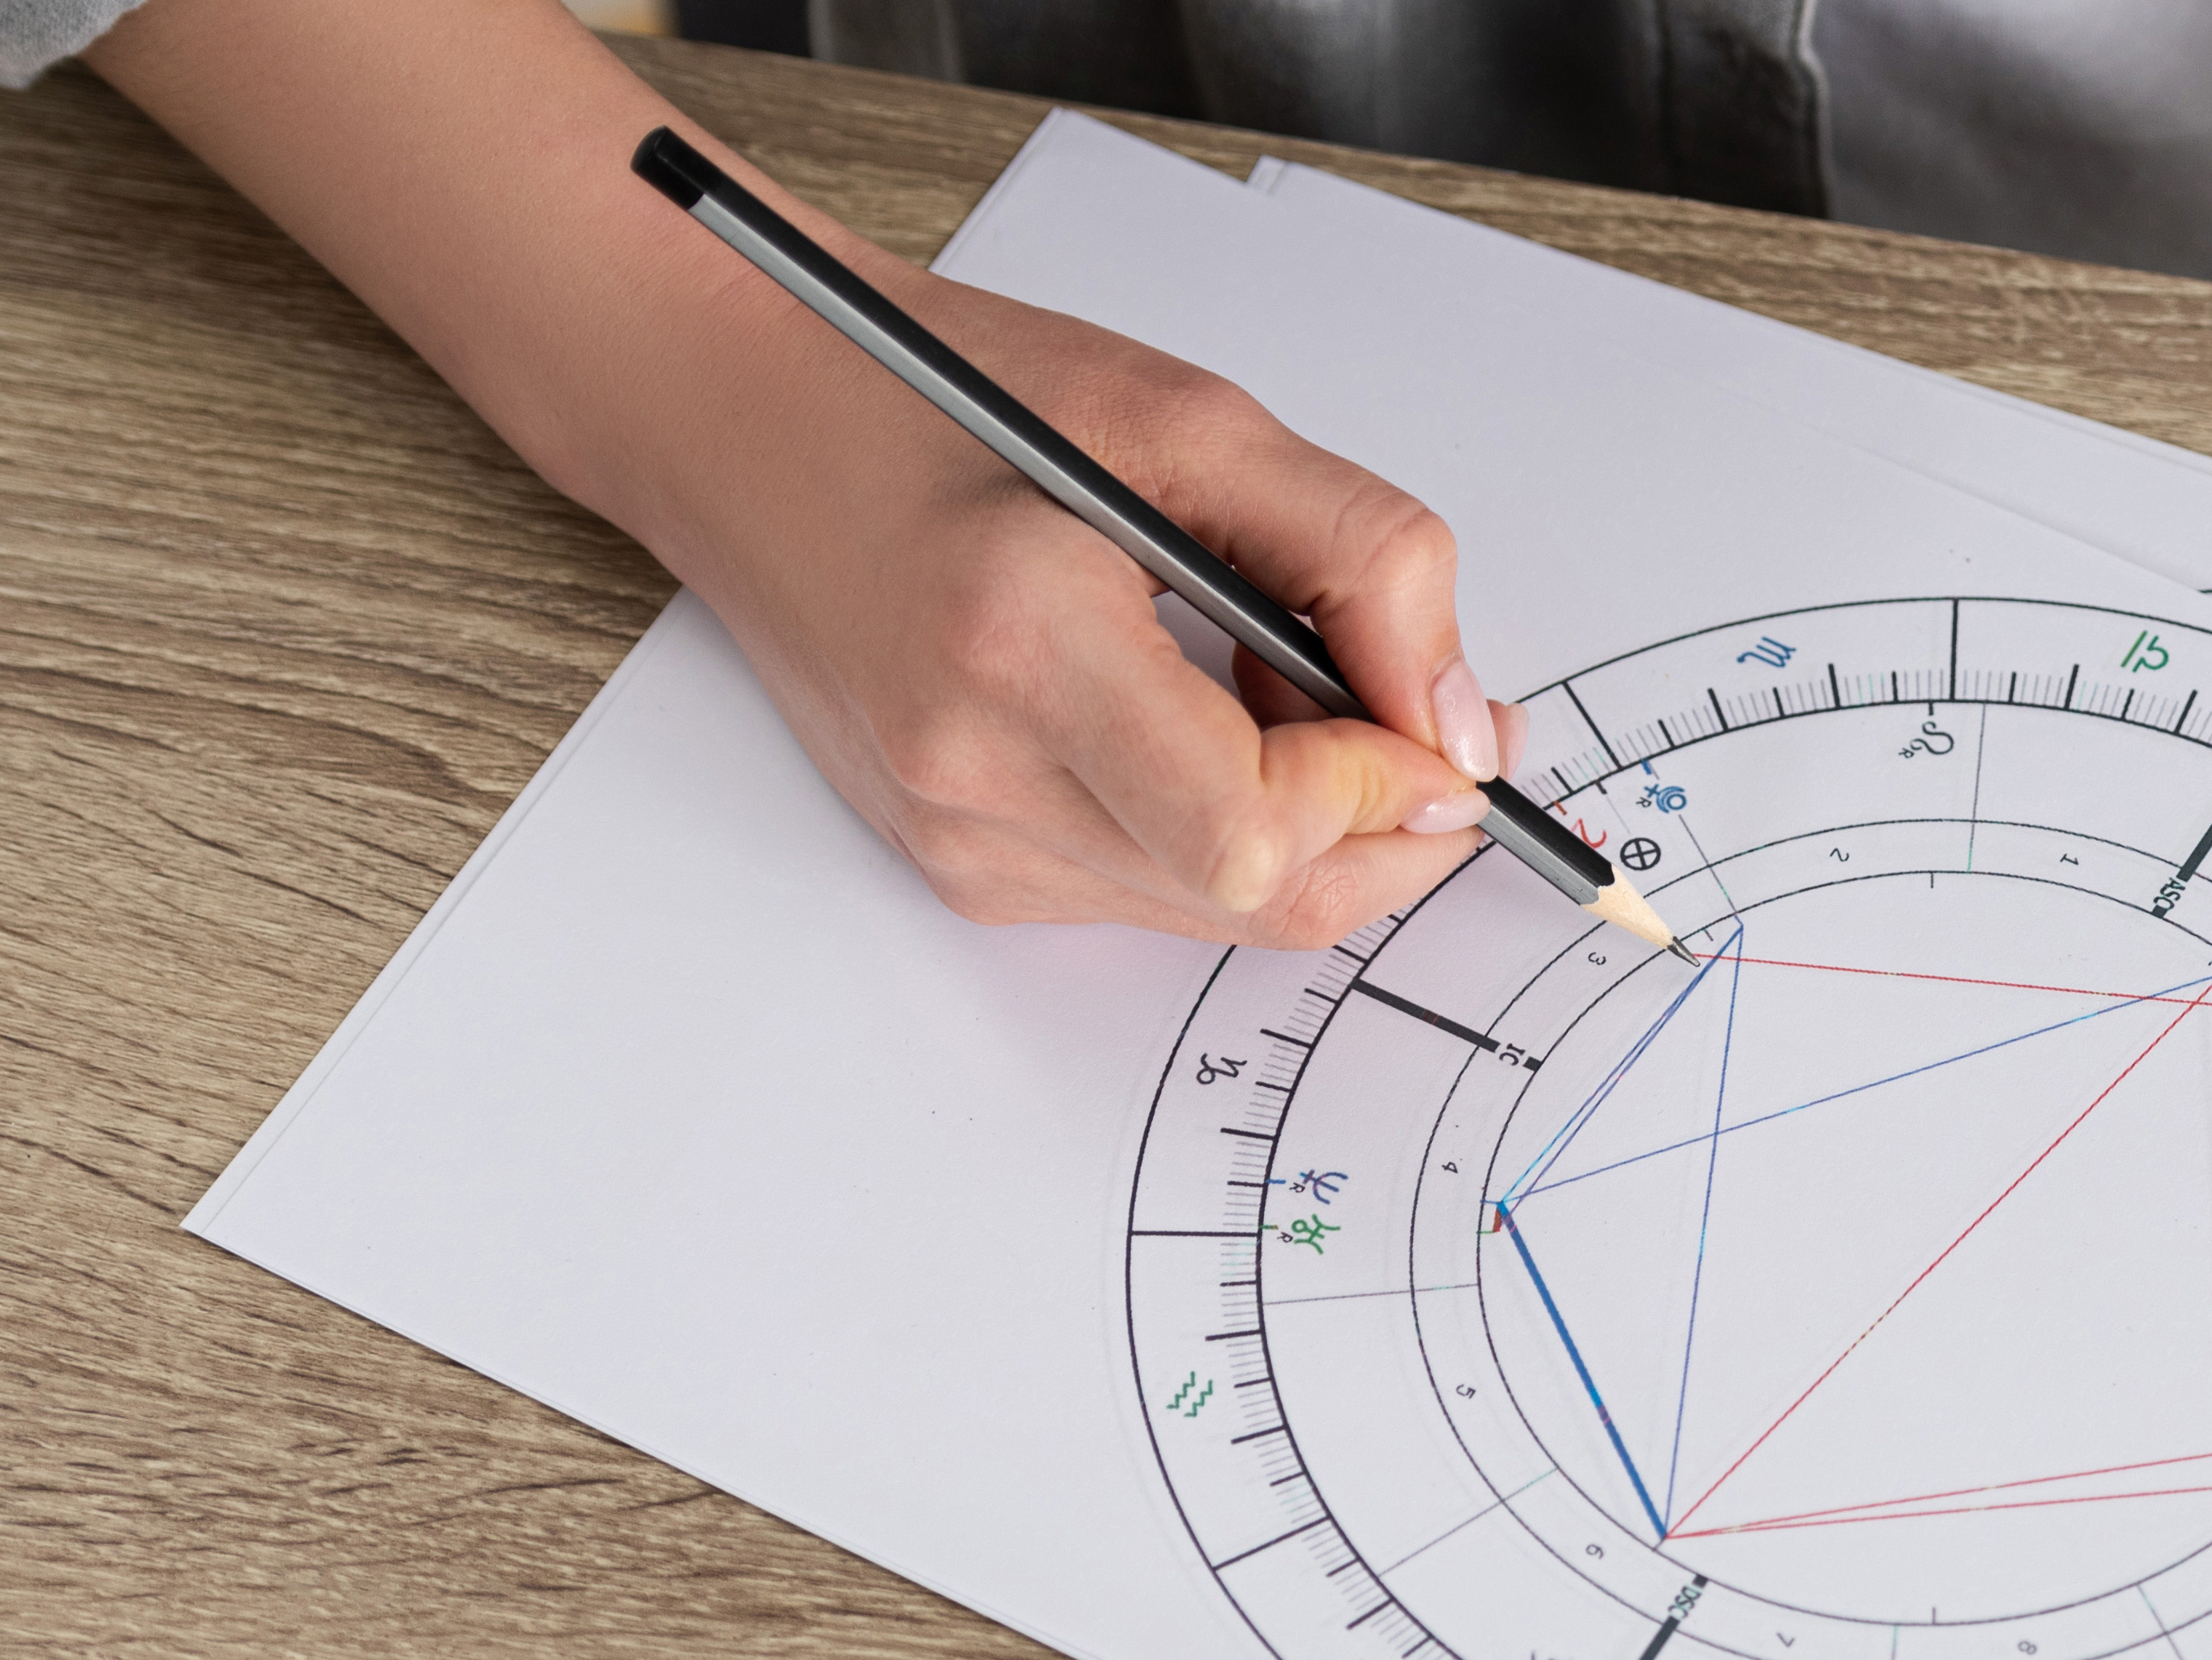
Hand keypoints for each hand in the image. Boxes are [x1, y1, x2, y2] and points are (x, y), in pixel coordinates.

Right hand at [87, 0, 1509, 949]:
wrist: (748, 417)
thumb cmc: (953, 393)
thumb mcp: (1197, 425)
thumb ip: (1364, 565)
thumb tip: (1464, 729)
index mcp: (1020, 650)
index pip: (1258, 832)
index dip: (1382, 789)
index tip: (1430, 713)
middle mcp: (972, 779)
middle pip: (1255, 901)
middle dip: (1372, 820)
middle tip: (1386, 697)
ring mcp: (952, 840)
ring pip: (1215, 913)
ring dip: (1298, 822)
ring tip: (1257, 675)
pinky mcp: (952, 864)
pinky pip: (1148, 892)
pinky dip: (1218, 824)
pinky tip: (1188, 711)